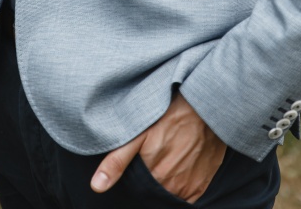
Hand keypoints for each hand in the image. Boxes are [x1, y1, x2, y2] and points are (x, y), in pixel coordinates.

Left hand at [90, 90, 226, 203]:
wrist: (202, 104)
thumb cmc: (168, 114)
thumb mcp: (138, 133)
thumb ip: (117, 161)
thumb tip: (96, 186)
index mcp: (153, 177)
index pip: (140, 189)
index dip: (140, 176)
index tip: (145, 161)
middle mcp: (172, 187)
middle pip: (156, 191)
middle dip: (154, 179)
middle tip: (158, 154)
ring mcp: (189, 187)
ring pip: (172, 193)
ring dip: (169, 181)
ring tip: (170, 156)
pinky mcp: (203, 185)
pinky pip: (189, 196)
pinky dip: (184, 184)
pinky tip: (182, 164)